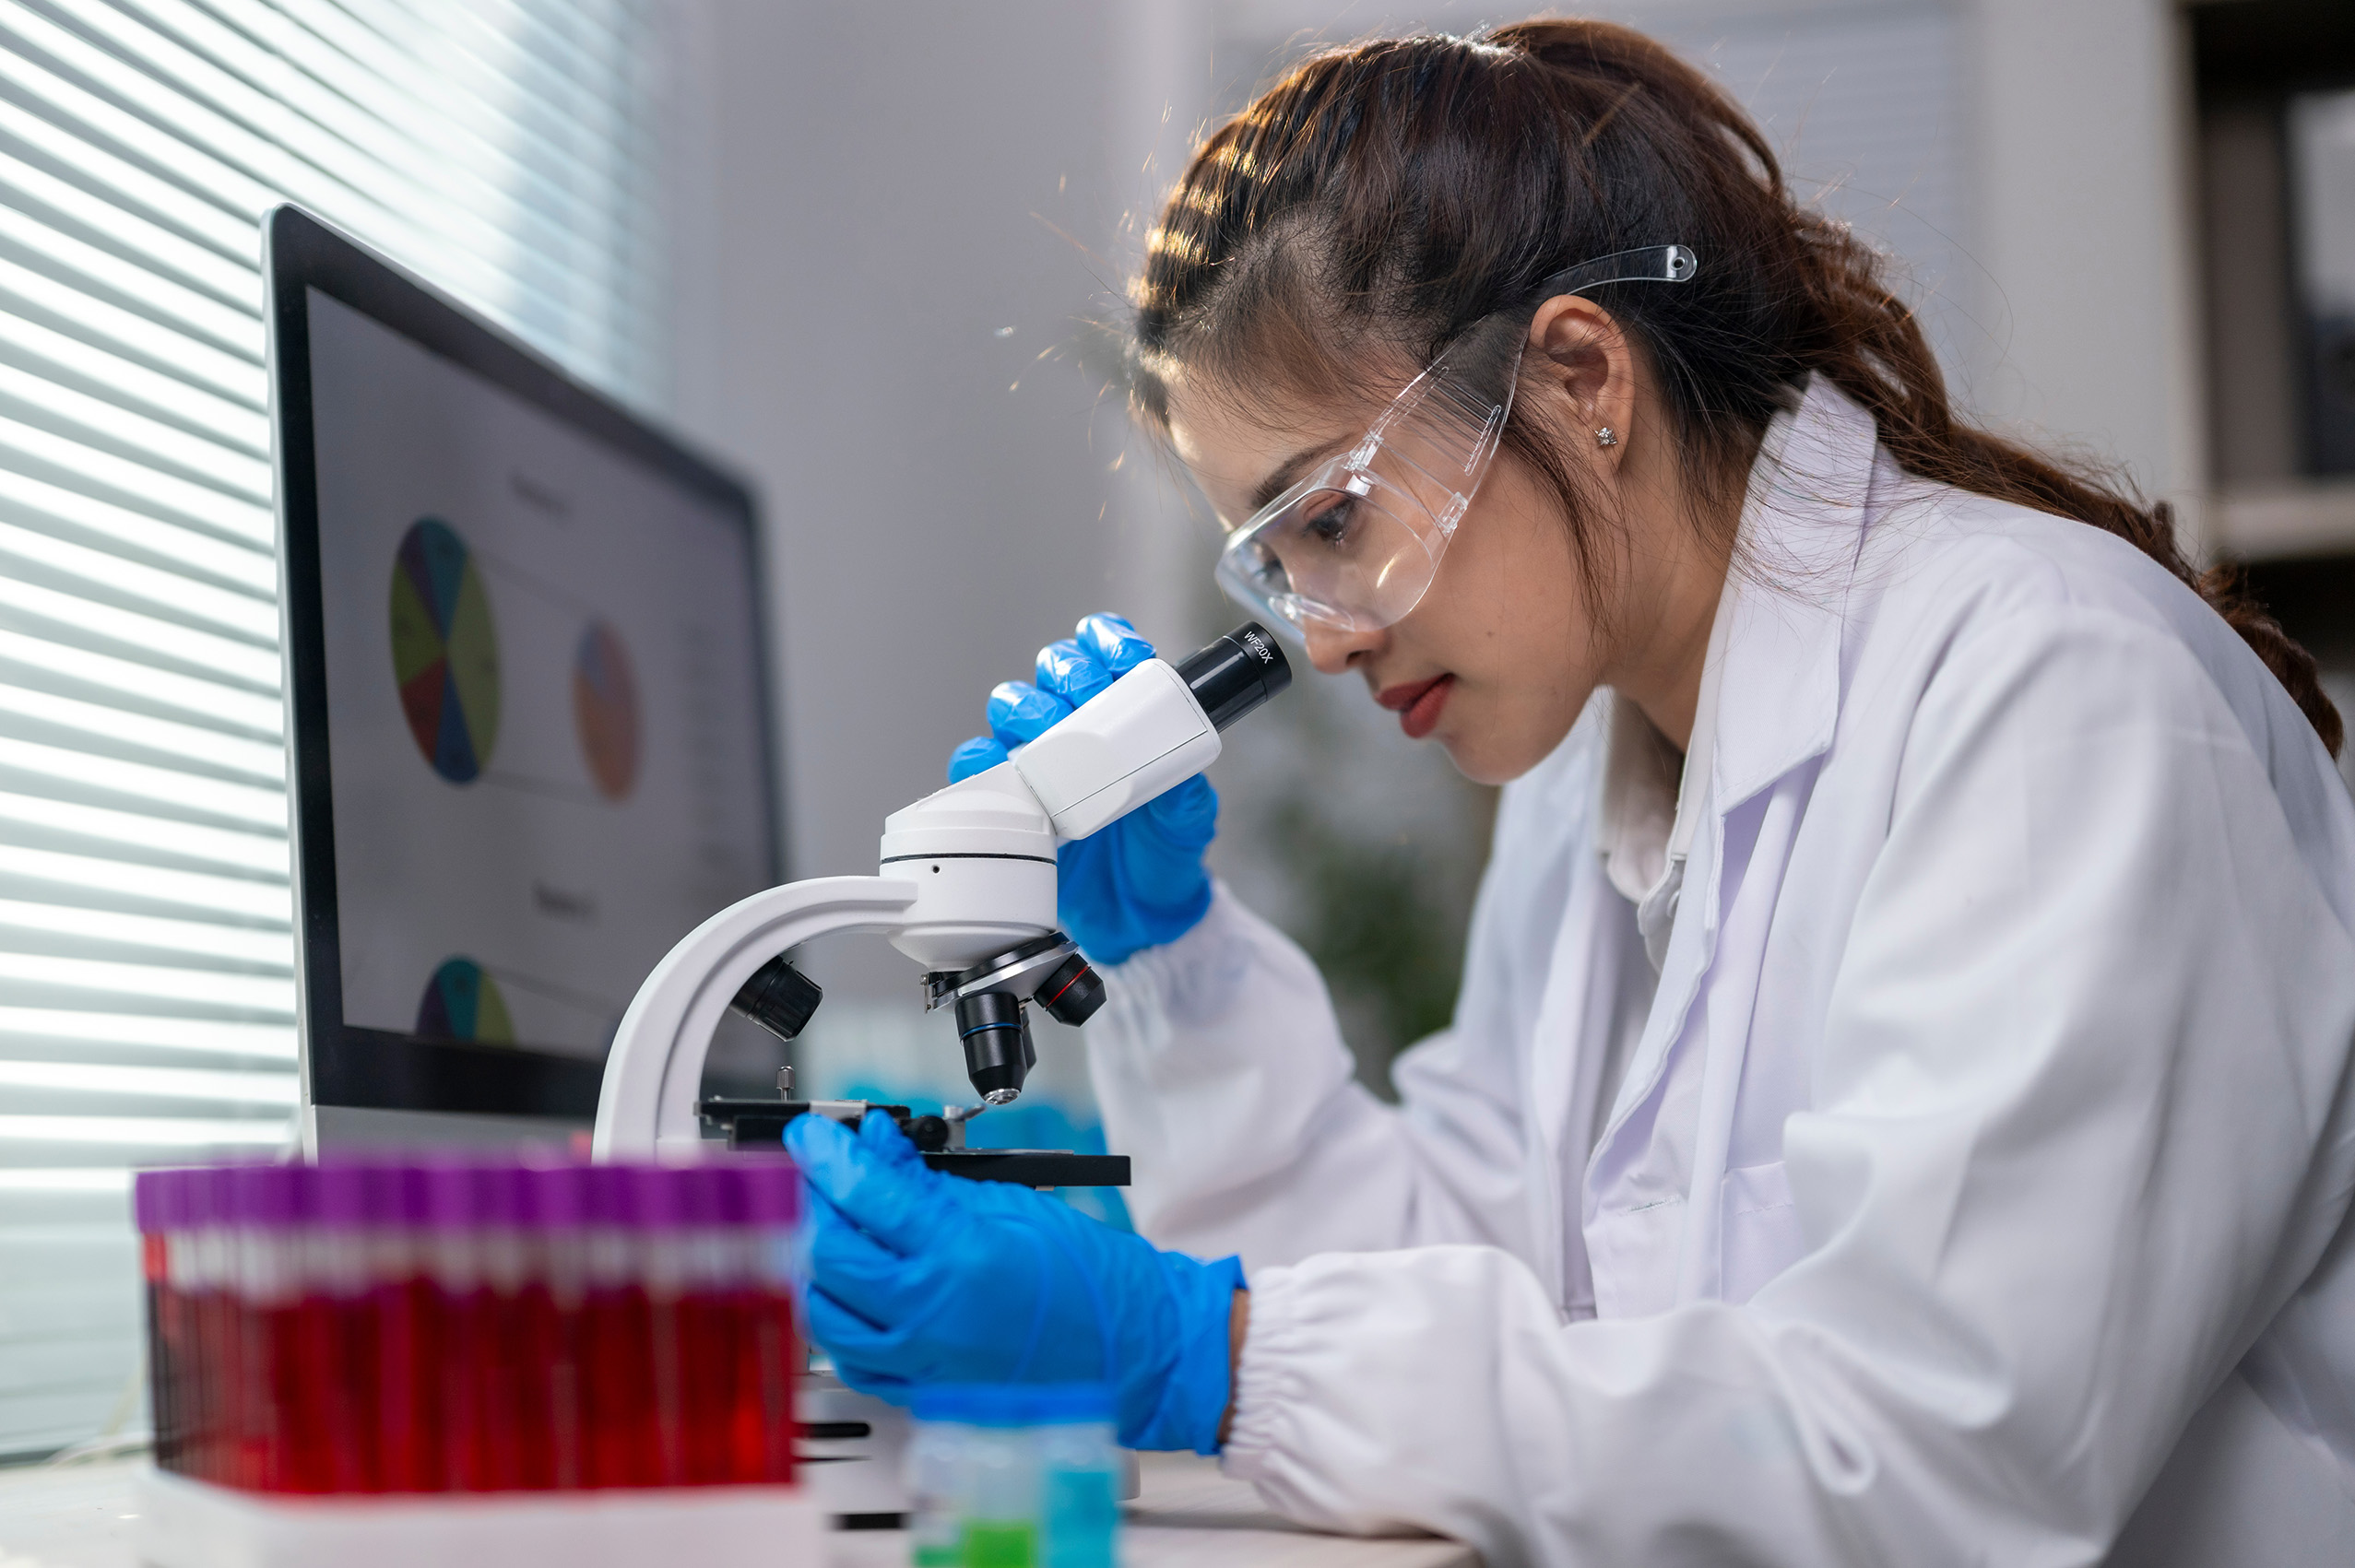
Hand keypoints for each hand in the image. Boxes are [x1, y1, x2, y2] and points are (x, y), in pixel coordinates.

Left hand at [788, 1111, 1243, 1453]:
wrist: (1129, 1349)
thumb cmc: (1088, 1279)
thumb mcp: (1009, 1203)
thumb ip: (932, 1182)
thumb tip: (880, 1149)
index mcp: (960, 1254)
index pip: (865, 1194)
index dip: (827, 1155)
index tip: (812, 1134)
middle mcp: (932, 1311)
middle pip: (829, 1251)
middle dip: (814, 1200)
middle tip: (821, 1172)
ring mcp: (923, 1358)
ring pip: (825, 1310)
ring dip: (815, 1261)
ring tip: (832, 1227)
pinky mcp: (923, 1389)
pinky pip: (852, 1358)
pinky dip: (838, 1318)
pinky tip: (848, 1290)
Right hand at [948, 613, 1217, 964]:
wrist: (1137, 914)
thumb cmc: (1163, 853)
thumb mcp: (1189, 818)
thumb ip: (1186, 792)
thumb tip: (1178, 769)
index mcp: (1123, 717)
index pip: (1108, 655)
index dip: (1108, 642)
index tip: (1123, 656)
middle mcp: (1076, 728)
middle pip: (1054, 671)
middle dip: (1067, 672)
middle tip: (1086, 696)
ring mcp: (1039, 759)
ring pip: (1012, 705)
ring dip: (1024, 705)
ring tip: (1047, 729)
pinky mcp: (1010, 796)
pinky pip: (978, 764)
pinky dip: (981, 757)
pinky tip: (999, 762)